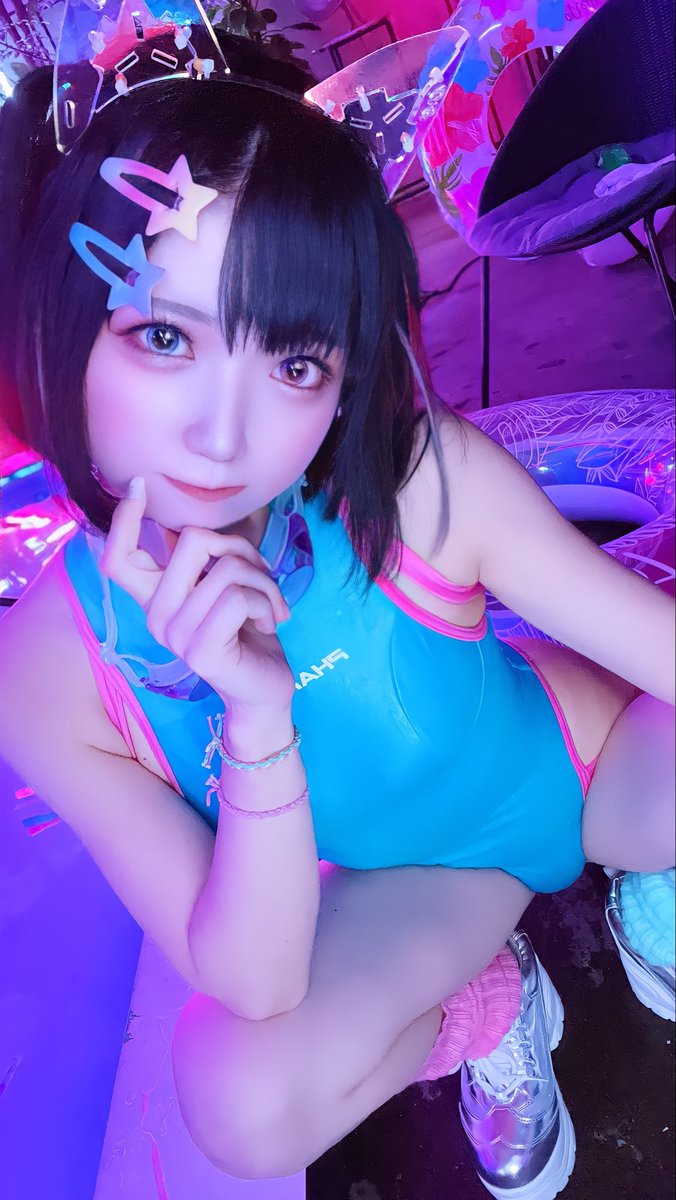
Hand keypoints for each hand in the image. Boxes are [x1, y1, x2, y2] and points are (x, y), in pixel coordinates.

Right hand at [100, 478, 295, 713]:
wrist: (266, 690)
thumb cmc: (249, 632)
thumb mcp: (225, 587)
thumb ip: (205, 560)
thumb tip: (180, 523)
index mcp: (157, 598)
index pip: (118, 558)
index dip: (122, 519)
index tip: (140, 486)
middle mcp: (157, 616)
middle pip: (190, 540)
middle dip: (240, 547)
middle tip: (260, 575)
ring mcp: (175, 636)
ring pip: (225, 568)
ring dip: (263, 581)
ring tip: (270, 606)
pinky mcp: (200, 651)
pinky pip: (237, 597)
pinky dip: (267, 602)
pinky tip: (270, 624)